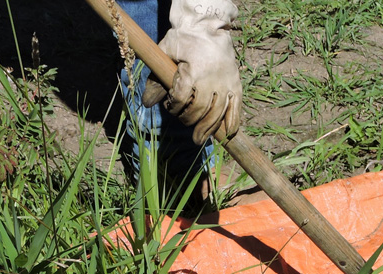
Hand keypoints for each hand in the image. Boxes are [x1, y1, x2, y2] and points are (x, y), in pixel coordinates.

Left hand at [142, 0, 241, 144]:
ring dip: (208, 128)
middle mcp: (211, 79)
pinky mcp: (235, 84)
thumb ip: (157, 79)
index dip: (174, 107)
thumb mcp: (166, 53)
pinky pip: (236, 107)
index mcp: (193, 71)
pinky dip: (232, 122)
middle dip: (190, 121)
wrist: (207, 25)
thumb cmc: (184, 40)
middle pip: (200, 110)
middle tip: (185, 127)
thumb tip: (146, 103)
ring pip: (217, 113)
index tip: (170, 107)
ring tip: (199, 139)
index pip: (181, 99)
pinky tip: (227, 133)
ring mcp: (225, 83)